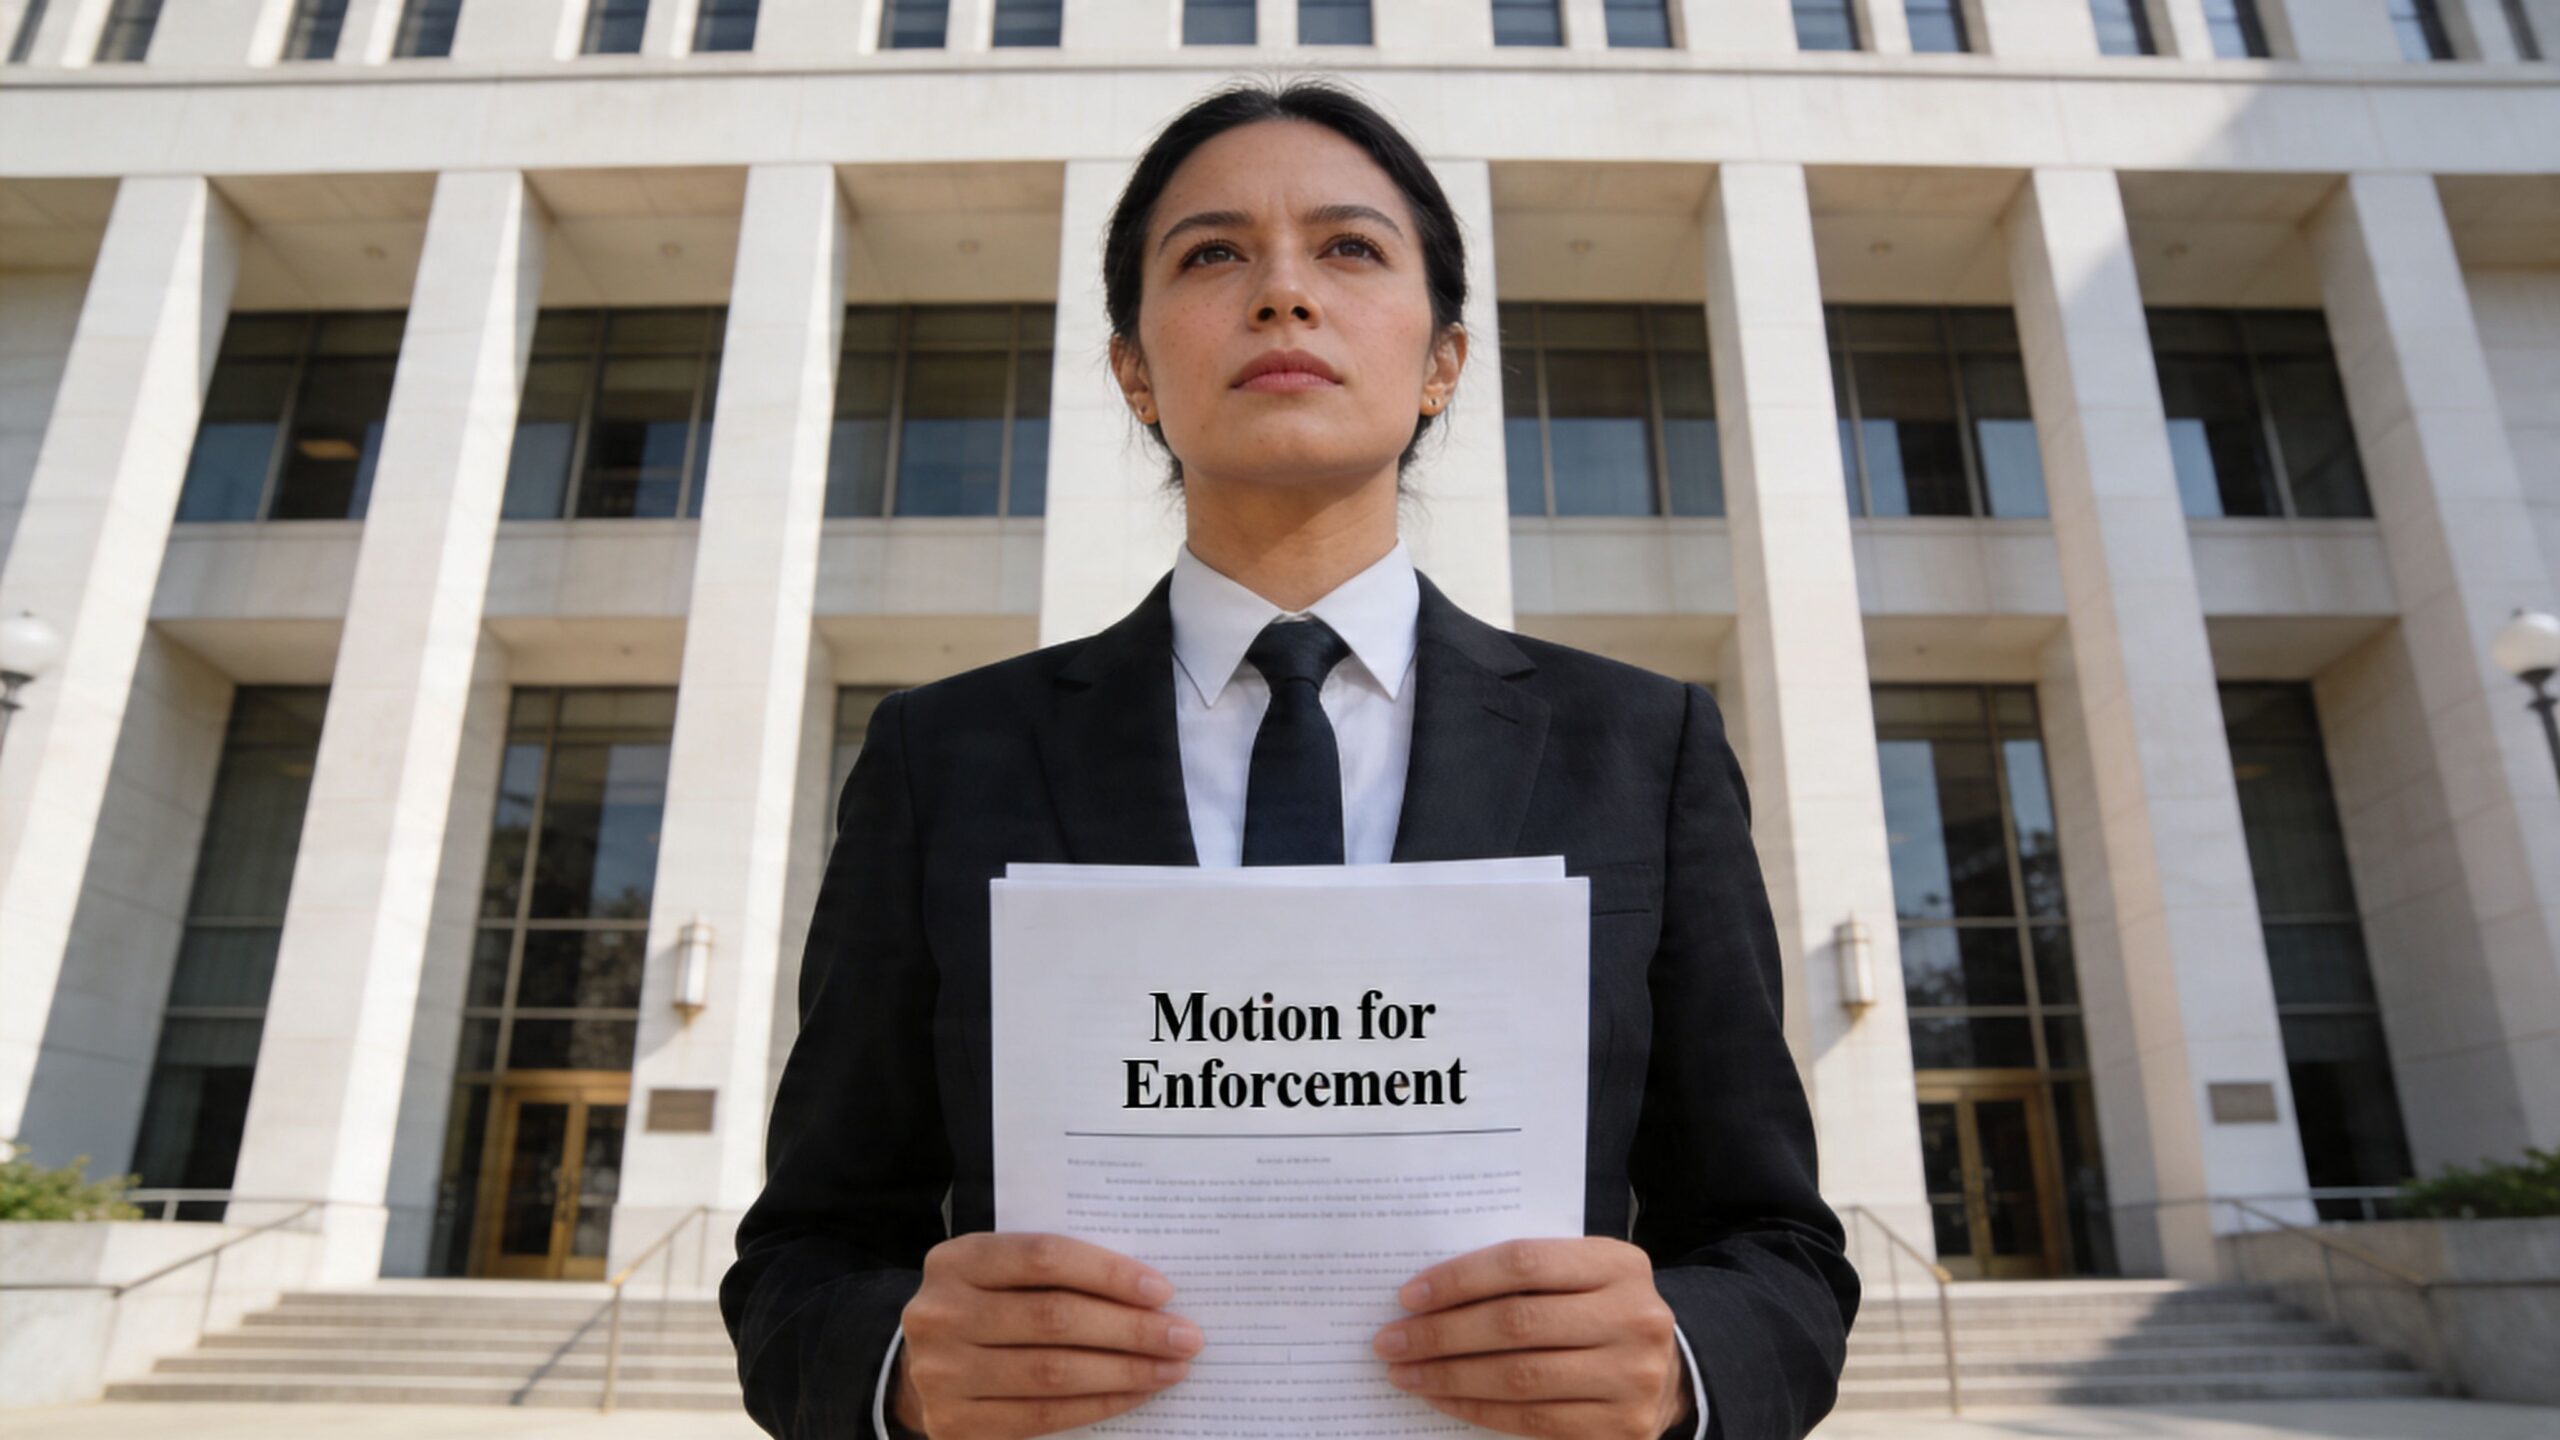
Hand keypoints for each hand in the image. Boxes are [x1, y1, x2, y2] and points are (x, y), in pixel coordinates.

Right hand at [894, 1232, 1202, 1438]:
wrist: (922, 1368)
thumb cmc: (986, 1308)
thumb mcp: (1002, 1274)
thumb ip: (1055, 1272)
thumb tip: (1148, 1291)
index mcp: (956, 1261)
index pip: (1044, 1257)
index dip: (1107, 1273)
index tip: (1162, 1290)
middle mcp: (941, 1315)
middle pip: (1054, 1317)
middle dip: (1131, 1328)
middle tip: (1184, 1336)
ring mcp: (943, 1374)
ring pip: (1053, 1372)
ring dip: (1125, 1371)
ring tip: (1171, 1368)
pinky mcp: (955, 1425)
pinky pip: (1043, 1417)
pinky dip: (1098, 1404)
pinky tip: (1134, 1394)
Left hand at [1372, 1237, 1690, 1439]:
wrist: (1667, 1372)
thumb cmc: (1599, 1312)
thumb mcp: (1580, 1275)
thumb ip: (1524, 1274)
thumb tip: (1429, 1293)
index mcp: (1618, 1264)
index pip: (1524, 1263)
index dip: (1459, 1279)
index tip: (1409, 1296)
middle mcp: (1632, 1317)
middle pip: (1516, 1323)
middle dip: (1442, 1334)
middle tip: (1391, 1340)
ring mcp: (1630, 1377)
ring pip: (1520, 1378)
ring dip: (1450, 1377)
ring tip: (1405, 1373)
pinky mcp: (1620, 1428)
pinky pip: (1532, 1420)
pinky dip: (1478, 1409)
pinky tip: (1443, 1399)